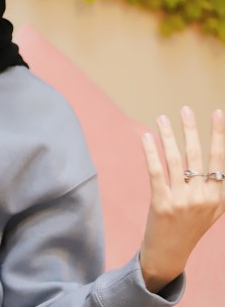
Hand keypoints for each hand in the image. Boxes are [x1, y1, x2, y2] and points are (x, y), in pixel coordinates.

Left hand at [140, 107, 224, 292]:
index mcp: (218, 196)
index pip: (219, 159)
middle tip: (184, 109)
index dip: (218, 134)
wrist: (169, 254)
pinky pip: (156, 171)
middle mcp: (203, 197)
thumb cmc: (188, 227)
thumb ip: (213, 186)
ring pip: (175, 159)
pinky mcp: (162, 203)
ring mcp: (182, 201)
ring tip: (161, 118)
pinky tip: (146, 137)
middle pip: (196, 154)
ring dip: (168, 136)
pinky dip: (151, 152)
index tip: (217, 113)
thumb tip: (214, 160)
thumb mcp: (210, 209)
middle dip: (190, 129)